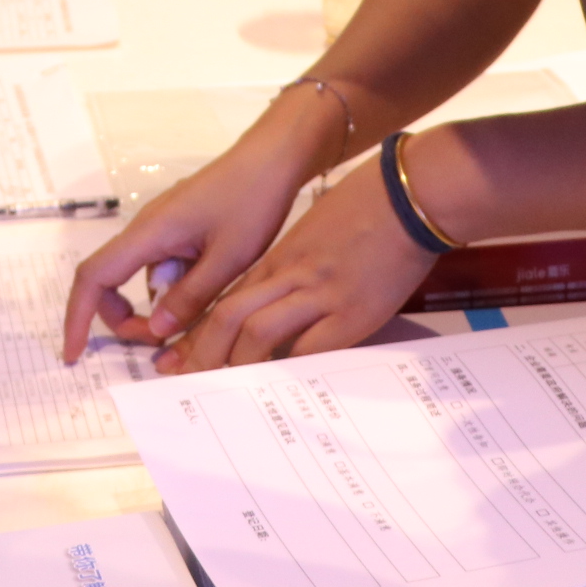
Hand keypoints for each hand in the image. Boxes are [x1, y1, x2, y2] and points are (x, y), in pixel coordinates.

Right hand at [61, 120, 325, 360]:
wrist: (273, 158)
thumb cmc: (253, 200)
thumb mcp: (228, 259)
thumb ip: (190, 298)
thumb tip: (155, 331)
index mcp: (149, 233)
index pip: (94, 277)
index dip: (77, 317)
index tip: (72, 354)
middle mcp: (146, 229)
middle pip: (110, 282)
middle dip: (126, 320)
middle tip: (164, 343)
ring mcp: (161, 227)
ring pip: (141, 279)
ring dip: (159, 306)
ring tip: (204, 314)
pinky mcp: (177, 229)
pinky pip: (163, 267)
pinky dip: (174, 289)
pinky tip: (209, 289)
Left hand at [156, 158, 434, 371]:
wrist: (408, 195)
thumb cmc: (366, 205)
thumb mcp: (317, 231)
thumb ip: (294, 264)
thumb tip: (281, 296)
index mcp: (280, 257)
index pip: (226, 298)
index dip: (198, 330)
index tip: (177, 354)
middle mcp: (290, 275)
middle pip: (229, 316)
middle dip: (202, 353)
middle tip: (184, 379)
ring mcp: (319, 294)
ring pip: (258, 331)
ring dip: (238, 364)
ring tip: (228, 391)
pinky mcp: (352, 312)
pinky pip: (310, 348)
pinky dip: (291, 368)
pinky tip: (283, 386)